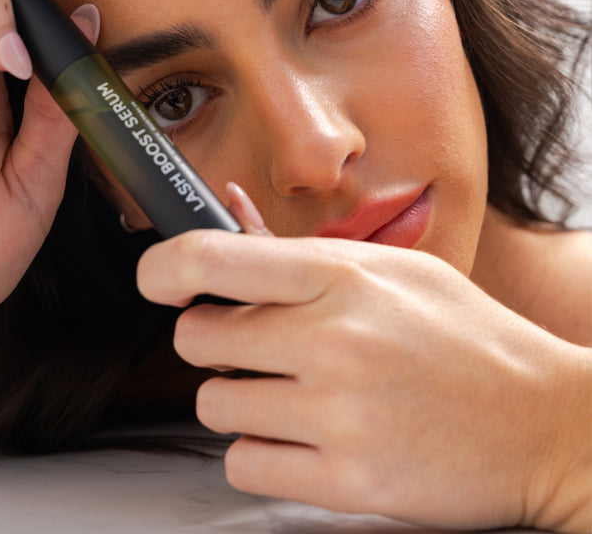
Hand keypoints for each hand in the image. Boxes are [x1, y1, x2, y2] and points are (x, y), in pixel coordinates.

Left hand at [137, 225, 590, 531]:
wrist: (543, 422)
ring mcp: (337, 414)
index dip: (162, 267)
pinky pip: (243, 464)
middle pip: (196, 338)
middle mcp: (331, 339)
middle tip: (252, 343)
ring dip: (237, 398)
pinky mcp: (346, 482)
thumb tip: (229, 213)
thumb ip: (304, 251)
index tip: (154, 279)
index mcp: (342, 275)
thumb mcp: (394, 268)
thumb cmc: (466, 335)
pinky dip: (260, 451)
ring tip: (290, 392)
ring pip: (213, 404)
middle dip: (212, 340)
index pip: (210, 259)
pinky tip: (302, 435)